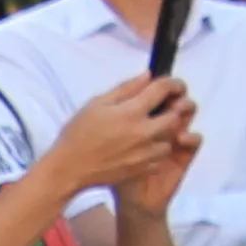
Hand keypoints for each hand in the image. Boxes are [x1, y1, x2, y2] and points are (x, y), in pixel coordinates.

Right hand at [40, 74, 193, 204]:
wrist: (70, 168)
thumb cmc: (78, 135)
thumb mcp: (97, 103)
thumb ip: (125, 88)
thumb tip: (147, 76)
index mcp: (131, 112)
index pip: (163, 90)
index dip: (173, 83)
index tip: (173, 84)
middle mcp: (143, 133)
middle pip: (175, 116)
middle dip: (173, 109)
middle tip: (164, 107)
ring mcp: (145, 153)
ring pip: (171, 139)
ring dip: (166, 132)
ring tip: (151, 129)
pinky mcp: (143, 169)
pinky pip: (162, 158)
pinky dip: (158, 150)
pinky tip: (144, 147)